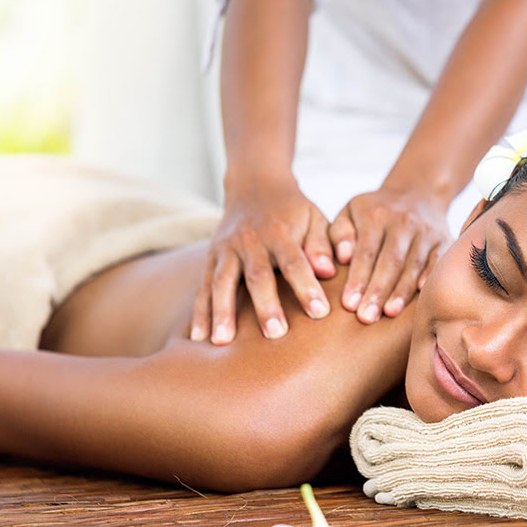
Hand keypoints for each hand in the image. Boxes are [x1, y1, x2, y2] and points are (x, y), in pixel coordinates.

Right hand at [190, 177, 334, 343]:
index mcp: (279, 230)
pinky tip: (197, 338)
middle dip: (265, 305)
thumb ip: (322, 244)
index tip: (320, 312)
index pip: (295, 260)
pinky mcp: (210, 257)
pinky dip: (199, 312)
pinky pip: (202, 287)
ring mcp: (226, 249)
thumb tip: (330, 271)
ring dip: (221, 312)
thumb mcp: (314, 217)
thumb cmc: (293, 210)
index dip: (307, 286)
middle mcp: (249, 240)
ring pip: (221, 282)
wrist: (255, 184)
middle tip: (275, 334)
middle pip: (257, 274)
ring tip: (222, 342)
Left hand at [329, 188, 449, 323]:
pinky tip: (420, 298)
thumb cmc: (375, 212)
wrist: (418, 192)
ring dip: (401, 291)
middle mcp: (403, 222)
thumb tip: (342, 257)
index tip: (349, 304)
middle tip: (366, 317)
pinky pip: (437, 262)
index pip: (366, 252)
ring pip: (414, 265)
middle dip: (378, 291)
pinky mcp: (444, 240)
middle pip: (390, 261)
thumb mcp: (350, 212)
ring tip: (388, 313)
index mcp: (376, 215)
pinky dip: (429, 279)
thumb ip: (340, 234)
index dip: (358, 279)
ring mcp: (426, 231)